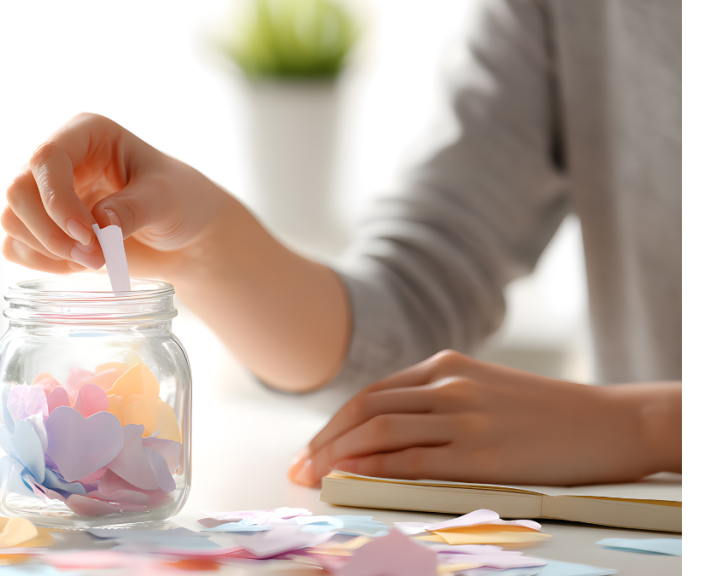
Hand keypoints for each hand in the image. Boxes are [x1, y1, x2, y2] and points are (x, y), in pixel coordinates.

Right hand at [1, 113, 231, 278]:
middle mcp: (59, 161)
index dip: (58, 200)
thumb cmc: (181, 202)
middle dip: (50, 232)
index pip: (47, 158)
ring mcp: (45, 195)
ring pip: (11, 220)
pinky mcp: (42, 228)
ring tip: (95, 261)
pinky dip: (42, 263)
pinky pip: (15, 247)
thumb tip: (98, 226)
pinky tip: (78, 266)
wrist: (184, 236)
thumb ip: (132, 209)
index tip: (88, 235)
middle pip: (18, 191)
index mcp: (86, 134)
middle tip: (94, 258)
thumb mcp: (167, 200)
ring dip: (47, 250)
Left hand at [288, 350, 681, 486]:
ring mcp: (464, 417)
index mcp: (445, 365)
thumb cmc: (544, 412)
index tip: (311, 449)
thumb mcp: (483, 387)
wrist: (609, 423)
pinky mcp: (482, 452)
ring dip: (339, 457)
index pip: (371, 394)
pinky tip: (351, 482)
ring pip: (380, 433)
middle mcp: (448, 385)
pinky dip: (373, 471)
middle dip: (325, 442)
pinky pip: (412, 461)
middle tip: (300, 468)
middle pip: (365, 411)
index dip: (334, 423)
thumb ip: (435, 399)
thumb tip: (382, 431)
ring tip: (316, 479)